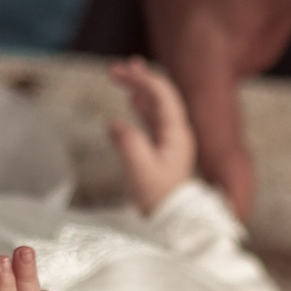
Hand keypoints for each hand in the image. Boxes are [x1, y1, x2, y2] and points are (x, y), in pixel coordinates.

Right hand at [106, 56, 196, 212]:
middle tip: (116, 68)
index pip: (162, 95)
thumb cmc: (156, 199)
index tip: (121, 71)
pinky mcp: (162, 151)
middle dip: (139, 79)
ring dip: (139, 89)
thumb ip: (127, 142)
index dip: (142, 79)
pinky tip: (129, 102)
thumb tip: (114, 124)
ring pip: (156, 107)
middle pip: (160, 96)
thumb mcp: (138, 170)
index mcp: (176, 134)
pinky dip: (139, 107)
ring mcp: (170, 142)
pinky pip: (151, 121)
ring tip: (124, 74)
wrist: (169, 222)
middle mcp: (176, 134)